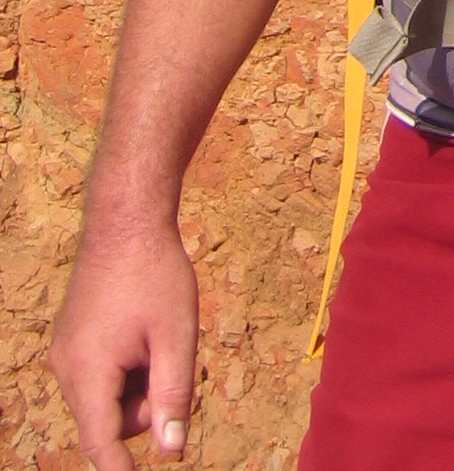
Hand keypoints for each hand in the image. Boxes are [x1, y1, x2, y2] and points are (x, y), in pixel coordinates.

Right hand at [49, 217, 198, 470]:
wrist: (126, 220)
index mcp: (87, 373)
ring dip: (137, 384)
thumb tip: (172, 450)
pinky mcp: (71, 342)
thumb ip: (173, 396)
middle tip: (172, 360)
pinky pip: (100, 377)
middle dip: (145, 406)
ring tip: (158, 338)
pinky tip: (143, 332)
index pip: (100, 442)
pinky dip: (126, 368)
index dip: (120, 469)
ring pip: (106, 399)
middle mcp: (66, 369)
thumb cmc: (155, 273)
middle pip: (108, 422)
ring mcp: (65, 354)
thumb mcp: (176, 335)